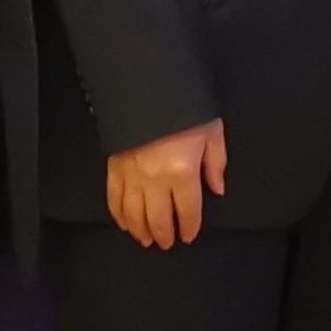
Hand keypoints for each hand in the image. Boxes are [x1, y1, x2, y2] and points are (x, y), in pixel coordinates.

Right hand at [106, 119, 226, 248]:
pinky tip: (125, 224)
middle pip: (158, 218)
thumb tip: (217, 189)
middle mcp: (155, 180)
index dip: (189, 227)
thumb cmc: (185, 108)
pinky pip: (114, 199)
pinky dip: (119, 215)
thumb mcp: (211, 132)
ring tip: (146, 240)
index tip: (188, 236)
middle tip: (167, 244)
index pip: (188, 210)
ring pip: (134, 214)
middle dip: (164, 234)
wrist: (148, 86)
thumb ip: (215, 164)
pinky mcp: (113, 168)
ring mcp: (131, 176)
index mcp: (182, 172)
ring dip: (140, 230)